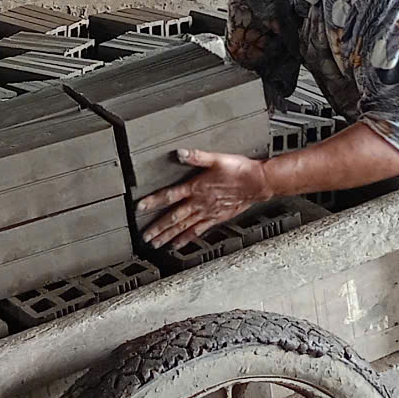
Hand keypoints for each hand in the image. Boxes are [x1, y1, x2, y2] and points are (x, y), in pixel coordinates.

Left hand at [135, 151, 271, 248]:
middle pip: (174, 218)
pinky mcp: (216, 218)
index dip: (153, 201)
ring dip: (168, 236)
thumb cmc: (239, 170)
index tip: (140, 208)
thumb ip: (196, 156)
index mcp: (196, 188)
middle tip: (145, 237)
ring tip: (156, 244)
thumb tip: (179, 153)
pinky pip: (198, 231)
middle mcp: (199, 203)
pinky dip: (186, 239)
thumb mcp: (217, 159)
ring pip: (183, 227)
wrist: (259, 183)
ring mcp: (207, 213)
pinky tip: (178, 245)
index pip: (170, 196)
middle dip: (158, 228)